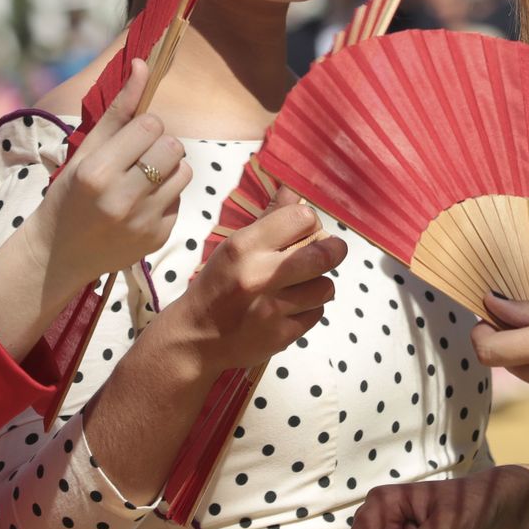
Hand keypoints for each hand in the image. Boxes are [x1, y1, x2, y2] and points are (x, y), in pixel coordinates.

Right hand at [25, 60, 188, 284]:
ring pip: (184, 172)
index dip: (144, 127)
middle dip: (160, 145)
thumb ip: (118, 108)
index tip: (130, 139)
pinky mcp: (157, 238)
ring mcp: (142, 222)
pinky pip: (180, 200)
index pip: (150, 125)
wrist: (58, 254)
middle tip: (139, 157)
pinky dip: (166, 197)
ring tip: (143, 179)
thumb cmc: (69, 194)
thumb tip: (144, 64)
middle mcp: (121, 198)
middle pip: (173, 146)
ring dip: (169, 169)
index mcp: (97, 171)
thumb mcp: (85, 150)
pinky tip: (141, 205)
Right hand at [159, 190, 346, 375]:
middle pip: (323, 254)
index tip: (306, 229)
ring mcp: (272, 310)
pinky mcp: (282, 336)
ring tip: (303, 283)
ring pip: (326, 287)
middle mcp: (259, 276)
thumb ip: (269, 219)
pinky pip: (317, 314)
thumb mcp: (233, 246)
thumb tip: (294, 190)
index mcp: (245, 247)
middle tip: (329, 250)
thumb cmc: (217, 285)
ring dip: (318, 283)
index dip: (310, 221)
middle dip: (333, 250)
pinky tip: (292, 306)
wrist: (195, 338)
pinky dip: (310, 308)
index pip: (302, 218)